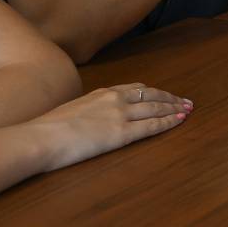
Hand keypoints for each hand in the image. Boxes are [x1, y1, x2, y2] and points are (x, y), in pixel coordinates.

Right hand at [33, 83, 189, 171]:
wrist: (40, 138)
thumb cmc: (46, 129)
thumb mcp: (69, 111)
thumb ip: (84, 111)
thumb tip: (86, 118)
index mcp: (101, 93)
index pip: (135, 88)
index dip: (152, 92)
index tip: (164, 94)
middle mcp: (115, 99)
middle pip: (151, 95)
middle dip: (170, 98)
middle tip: (185, 101)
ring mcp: (120, 115)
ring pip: (155, 108)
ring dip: (174, 108)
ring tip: (188, 109)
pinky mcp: (122, 133)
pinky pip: (151, 126)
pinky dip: (168, 122)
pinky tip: (179, 120)